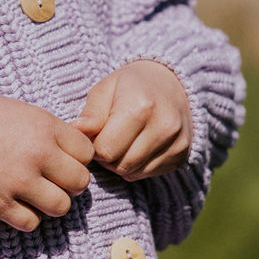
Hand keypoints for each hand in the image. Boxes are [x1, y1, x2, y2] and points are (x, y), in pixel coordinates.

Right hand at [0, 96, 93, 232]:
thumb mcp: (16, 110)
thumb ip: (48, 127)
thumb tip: (79, 142)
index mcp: (43, 126)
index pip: (86, 152)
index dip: (76, 157)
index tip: (62, 159)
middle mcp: (36, 154)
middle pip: (79, 182)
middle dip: (68, 183)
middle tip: (52, 180)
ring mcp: (18, 181)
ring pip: (61, 206)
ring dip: (50, 203)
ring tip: (35, 195)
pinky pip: (32, 223)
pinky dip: (26, 217)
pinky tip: (15, 204)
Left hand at [74, 61, 192, 180]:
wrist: (172, 84)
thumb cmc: (130, 86)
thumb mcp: (106, 89)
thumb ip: (91, 113)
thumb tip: (76, 130)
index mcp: (141, 107)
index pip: (105, 150)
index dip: (95, 145)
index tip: (98, 132)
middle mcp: (164, 127)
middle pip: (120, 165)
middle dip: (108, 156)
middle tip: (108, 137)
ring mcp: (177, 143)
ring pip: (133, 173)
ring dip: (121, 162)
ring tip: (122, 141)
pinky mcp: (182, 156)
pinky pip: (147, 175)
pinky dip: (137, 165)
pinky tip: (138, 146)